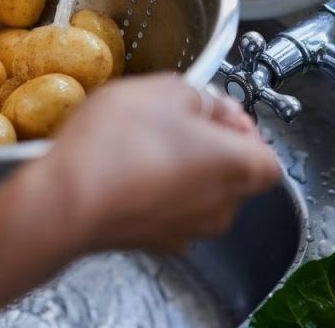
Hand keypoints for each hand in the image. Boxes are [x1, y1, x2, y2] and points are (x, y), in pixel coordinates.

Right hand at [29, 73, 280, 253]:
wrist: (65, 201)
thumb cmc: (117, 145)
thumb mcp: (163, 90)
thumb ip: (200, 96)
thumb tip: (208, 107)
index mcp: (238, 167)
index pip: (268, 155)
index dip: (244, 130)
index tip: (214, 111)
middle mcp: (222, 207)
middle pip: (233, 175)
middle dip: (209, 147)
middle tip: (172, 120)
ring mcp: (186, 231)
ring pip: (198, 194)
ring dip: (179, 170)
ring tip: (140, 143)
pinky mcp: (153, 243)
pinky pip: (165, 210)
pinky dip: (153, 191)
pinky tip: (123, 170)